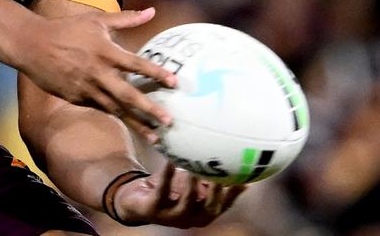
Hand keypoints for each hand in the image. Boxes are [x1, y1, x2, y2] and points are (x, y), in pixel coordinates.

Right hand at [11, 7, 176, 141]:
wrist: (32, 45)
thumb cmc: (67, 29)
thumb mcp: (97, 20)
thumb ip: (127, 19)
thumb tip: (153, 11)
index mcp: (106, 52)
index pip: (136, 65)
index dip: (156, 73)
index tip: (175, 83)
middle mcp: (98, 73)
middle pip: (128, 95)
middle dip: (149, 110)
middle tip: (169, 122)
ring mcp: (86, 88)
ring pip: (115, 110)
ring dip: (136, 123)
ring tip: (154, 137)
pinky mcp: (76, 98)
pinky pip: (99, 108)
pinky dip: (115, 116)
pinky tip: (129, 124)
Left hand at [112, 162, 245, 227]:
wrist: (136, 201)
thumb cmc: (170, 191)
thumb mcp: (192, 186)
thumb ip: (210, 181)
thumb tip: (238, 168)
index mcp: (202, 213)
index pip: (223, 206)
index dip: (233, 195)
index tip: (244, 180)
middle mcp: (190, 218)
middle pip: (208, 209)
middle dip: (216, 193)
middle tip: (221, 175)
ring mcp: (171, 216)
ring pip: (186, 203)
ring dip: (192, 186)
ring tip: (196, 169)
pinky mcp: (153, 209)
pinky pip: (162, 192)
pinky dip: (167, 176)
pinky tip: (171, 161)